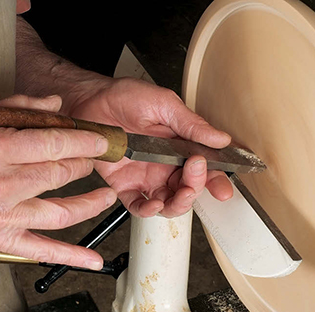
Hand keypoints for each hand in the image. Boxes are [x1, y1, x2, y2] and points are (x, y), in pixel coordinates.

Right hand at [0, 95, 116, 269]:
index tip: (101, 139)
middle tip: (93, 161)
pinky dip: (70, 256)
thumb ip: (14, 109)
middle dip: (84, 165)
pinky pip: (42, 250)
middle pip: (60, 173)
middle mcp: (2, 184)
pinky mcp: (1, 239)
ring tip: (105, 195)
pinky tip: (92, 260)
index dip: (84, 140)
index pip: (53, 142)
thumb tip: (54, 103)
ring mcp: (3, 216)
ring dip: (90, 202)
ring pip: (61, 210)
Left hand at [65, 78, 233, 217]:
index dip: (216, 181)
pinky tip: (153, 205)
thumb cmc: (126, 97)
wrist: (91, 99)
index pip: (205, 169)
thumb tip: (220, 139)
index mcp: (180, 147)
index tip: (222, 186)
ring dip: (178, 204)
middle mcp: (165, 165)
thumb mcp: (164, 104)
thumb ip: (191, 125)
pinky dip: (147, 210)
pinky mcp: (124, 184)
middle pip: (189, 189)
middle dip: (197, 187)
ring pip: (168, 203)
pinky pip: (137, 204)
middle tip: (196, 172)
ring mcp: (145, 176)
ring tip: (181, 194)